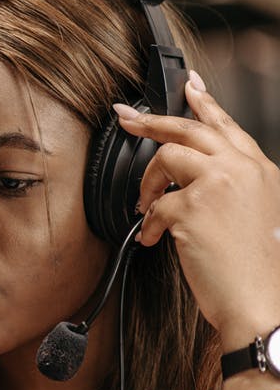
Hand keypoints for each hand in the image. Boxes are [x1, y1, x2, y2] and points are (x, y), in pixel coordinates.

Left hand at [114, 70, 279, 350]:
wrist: (262, 303)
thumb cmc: (258, 270)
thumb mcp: (258, 215)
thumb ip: (234, 189)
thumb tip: (194, 181)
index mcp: (262, 170)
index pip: (227, 127)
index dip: (204, 103)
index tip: (188, 86)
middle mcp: (243, 170)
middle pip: (189, 128)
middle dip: (152, 120)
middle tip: (126, 118)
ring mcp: (219, 185)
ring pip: (166, 156)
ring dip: (148, 183)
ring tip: (146, 208)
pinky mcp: (194, 208)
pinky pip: (156, 205)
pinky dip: (149, 224)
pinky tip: (153, 240)